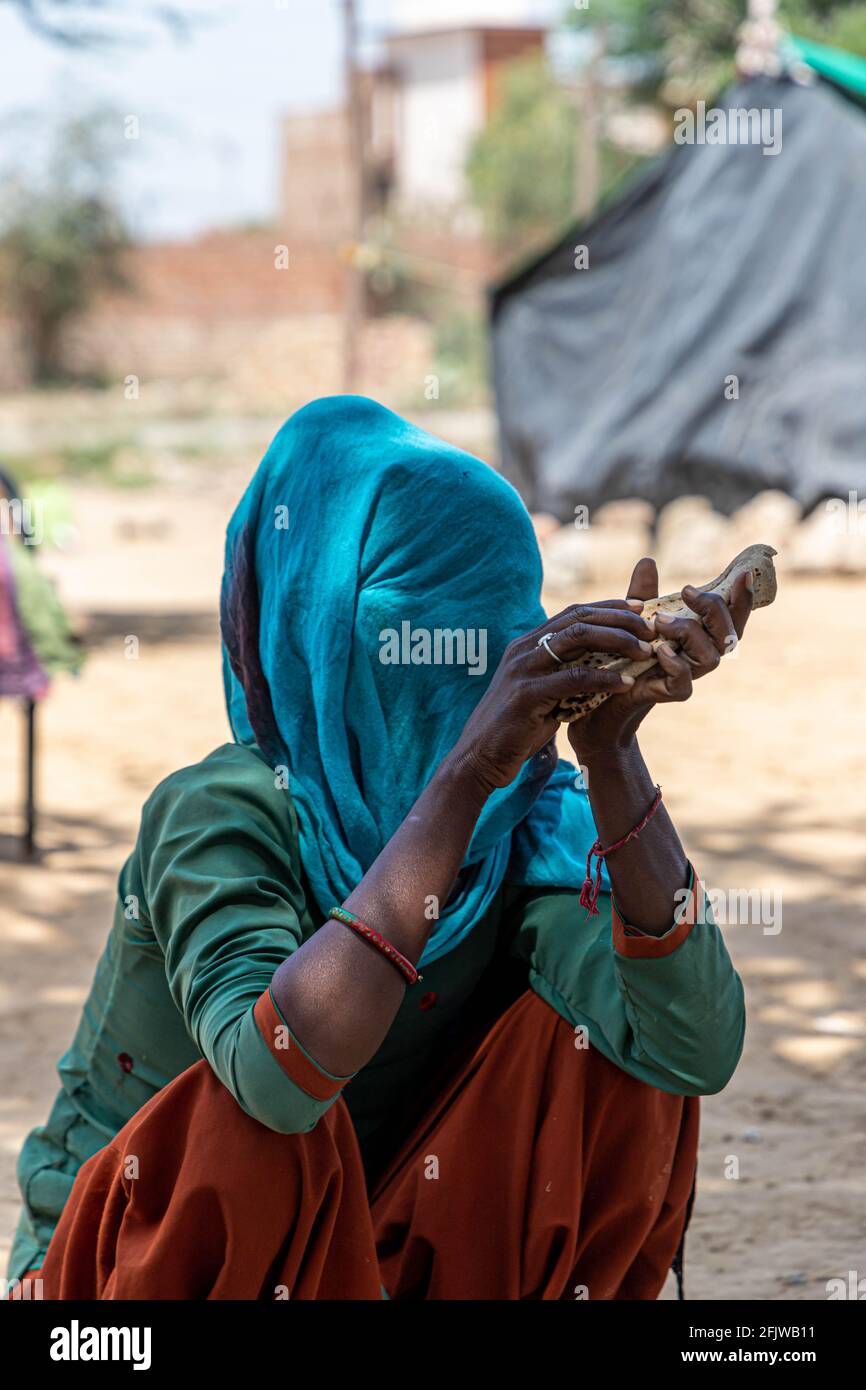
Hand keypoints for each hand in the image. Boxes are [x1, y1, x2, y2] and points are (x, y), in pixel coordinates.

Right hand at [450, 600, 655, 792]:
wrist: (480, 757)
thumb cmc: (515, 728)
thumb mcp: (541, 692)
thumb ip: (561, 675)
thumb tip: (596, 666)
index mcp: (527, 644)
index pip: (573, 612)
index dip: (609, 607)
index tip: (641, 609)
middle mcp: (523, 648)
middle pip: (579, 618)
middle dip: (619, 619)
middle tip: (650, 628)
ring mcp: (523, 669)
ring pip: (577, 638)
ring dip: (616, 641)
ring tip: (644, 650)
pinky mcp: (526, 694)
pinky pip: (574, 677)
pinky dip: (604, 677)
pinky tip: (626, 682)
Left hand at [568, 557, 753, 761]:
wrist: (595, 696)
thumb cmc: (618, 656)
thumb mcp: (631, 620)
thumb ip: (643, 594)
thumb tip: (648, 560)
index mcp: (696, 636)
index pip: (730, 617)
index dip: (743, 599)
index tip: (743, 573)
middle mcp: (697, 656)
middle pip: (730, 635)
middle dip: (714, 609)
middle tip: (688, 590)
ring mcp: (685, 676)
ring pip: (711, 657)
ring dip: (689, 632)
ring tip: (660, 622)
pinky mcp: (668, 695)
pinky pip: (684, 683)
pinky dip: (675, 664)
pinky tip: (660, 651)